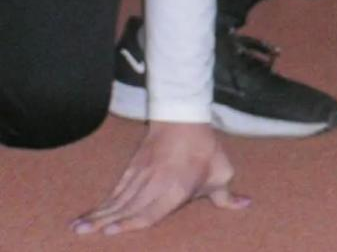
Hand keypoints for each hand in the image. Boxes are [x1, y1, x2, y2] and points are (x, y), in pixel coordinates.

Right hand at [71, 122, 247, 236]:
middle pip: (126, 207)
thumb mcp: (221, 172)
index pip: (150, 211)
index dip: (130, 223)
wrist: (185, 118)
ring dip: (97, 213)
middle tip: (81, 233)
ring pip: (117, 198)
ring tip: (77, 227)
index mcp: (177, 188)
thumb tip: (245, 205)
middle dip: (103, 222)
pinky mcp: (133, 167)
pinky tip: (90, 212)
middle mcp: (155, 183)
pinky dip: (103, 201)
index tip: (111, 232)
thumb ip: (226, 196)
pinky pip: (117, 189)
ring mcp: (141, 175)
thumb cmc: (206, 149)